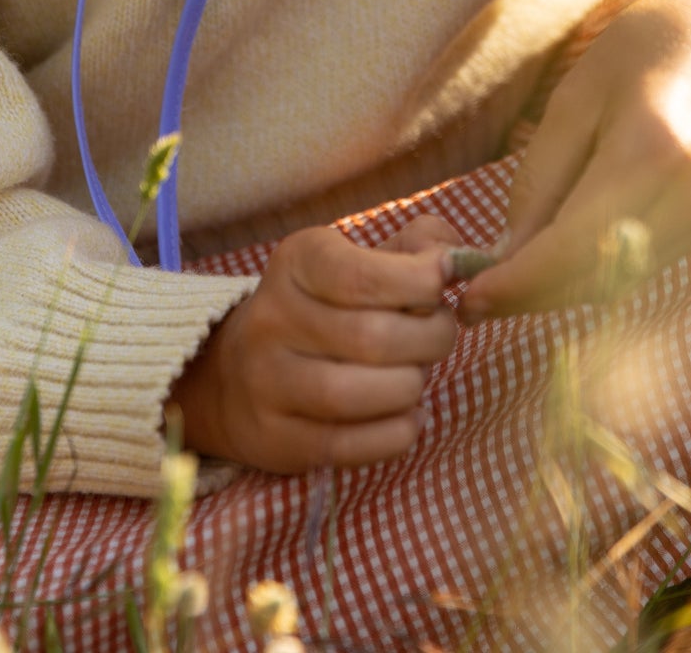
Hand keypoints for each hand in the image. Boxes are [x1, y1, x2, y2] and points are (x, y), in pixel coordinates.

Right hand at [166, 217, 459, 472]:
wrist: (235, 373)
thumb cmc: (324, 306)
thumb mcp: (359, 258)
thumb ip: (418, 245)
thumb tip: (455, 261)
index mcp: (296, 262)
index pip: (363, 274)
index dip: (420, 281)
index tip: (443, 281)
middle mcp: (273, 318)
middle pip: (374, 337)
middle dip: (431, 338)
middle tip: (439, 335)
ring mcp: (268, 382)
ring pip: (362, 393)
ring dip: (412, 386)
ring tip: (416, 375)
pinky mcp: (276, 438)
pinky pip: (351, 445)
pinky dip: (397, 433)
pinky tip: (407, 415)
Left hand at [460, 0, 690, 319]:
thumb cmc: (647, 47)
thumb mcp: (575, 97)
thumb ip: (540, 180)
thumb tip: (507, 254)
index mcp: (651, 153)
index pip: (574, 247)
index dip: (519, 283)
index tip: (470, 300)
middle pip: (598, 279)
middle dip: (533, 295)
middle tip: (475, 299)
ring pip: (620, 283)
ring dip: (562, 289)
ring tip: (509, 277)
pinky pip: (642, 266)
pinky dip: (596, 272)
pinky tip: (560, 254)